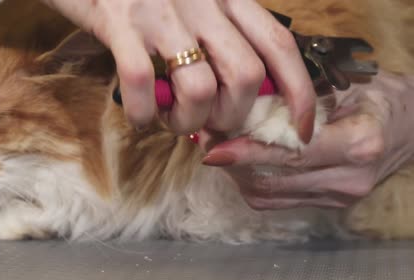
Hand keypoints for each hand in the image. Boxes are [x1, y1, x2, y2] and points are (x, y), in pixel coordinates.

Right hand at [42, 0, 314, 139]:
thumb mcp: (194, 3)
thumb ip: (220, 38)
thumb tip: (234, 100)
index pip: (279, 45)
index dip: (299, 92)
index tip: (300, 128)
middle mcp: (202, 3)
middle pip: (245, 77)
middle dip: (231, 117)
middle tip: (207, 124)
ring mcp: (161, 14)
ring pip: (199, 89)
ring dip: (187, 122)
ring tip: (169, 119)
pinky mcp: (120, 24)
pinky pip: (141, 85)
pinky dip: (144, 115)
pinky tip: (140, 116)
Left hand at [203, 71, 413, 208]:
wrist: (412, 128)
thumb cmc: (379, 97)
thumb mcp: (347, 85)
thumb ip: (300, 100)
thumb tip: (245, 106)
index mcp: (358, 144)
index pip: (291, 154)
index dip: (248, 152)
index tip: (213, 149)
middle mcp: (348, 179)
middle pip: (273, 181)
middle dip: (233, 164)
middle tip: (207, 141)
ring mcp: (337, 198)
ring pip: (268, 196)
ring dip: (236, 175)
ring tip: (219, 150)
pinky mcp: (328, 205)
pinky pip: (276, 200)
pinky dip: (251, 182)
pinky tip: (241, 163)